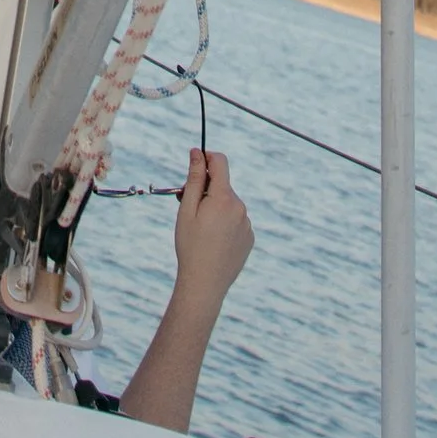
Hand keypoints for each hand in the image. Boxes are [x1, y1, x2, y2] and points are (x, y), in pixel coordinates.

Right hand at [170, 151, 251, 312]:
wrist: (204, 284)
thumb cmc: (190, 246)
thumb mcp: (187, 209)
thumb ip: (195, 178)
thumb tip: (197, 152)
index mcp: (224, 198)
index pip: (220, 162)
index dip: (206, 158)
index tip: (195, 164)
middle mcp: (240, 208)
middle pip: (223, 185)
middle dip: (206, 189)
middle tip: (187, 205)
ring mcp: (247, 224)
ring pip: (229, 204)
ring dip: (216, 208)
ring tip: (201, 229)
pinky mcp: (249, 238)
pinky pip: (236, 221)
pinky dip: (225, 223)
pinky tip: (213, 241)